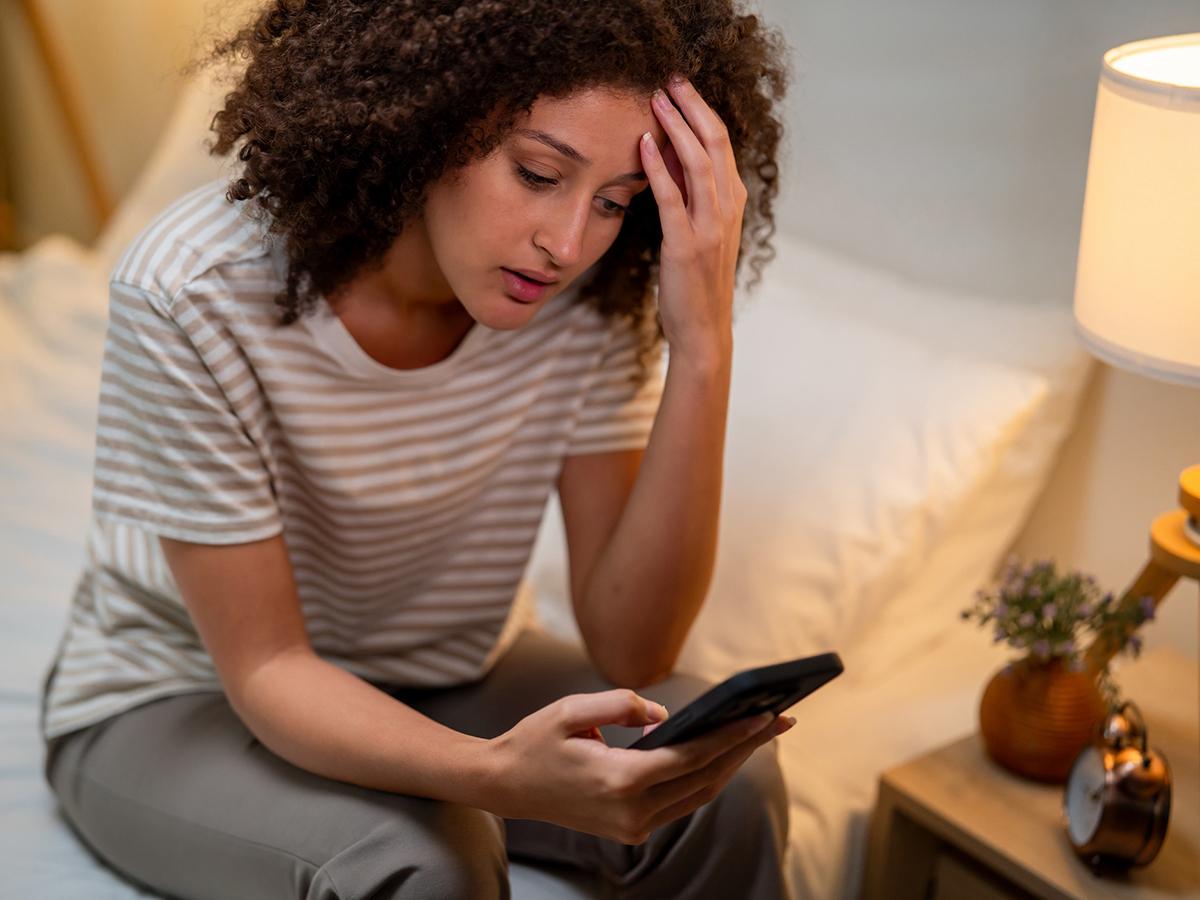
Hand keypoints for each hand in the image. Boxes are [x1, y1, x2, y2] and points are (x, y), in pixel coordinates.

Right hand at [486, 689, 793, 844]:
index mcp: (619, 780)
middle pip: (706, 777)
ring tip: (761, 733)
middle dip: (746, 748)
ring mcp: (632, 826)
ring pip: (698, 794)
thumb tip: (666, 714)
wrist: (505, 786)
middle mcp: (632, 810)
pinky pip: (681, 802)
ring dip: (732, 764)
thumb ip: (623, 704)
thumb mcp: (572, 710)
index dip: (733, 736)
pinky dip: (706, 776)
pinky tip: (723, 752)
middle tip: (781, 720)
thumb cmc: (535, 741)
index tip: (765, 716)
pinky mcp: (631, 829)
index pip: (692, 757)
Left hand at [640, 75, 746, 365]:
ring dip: (677, 126)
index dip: (702, 111)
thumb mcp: (700, 231)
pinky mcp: (686, 245)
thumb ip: (690, 194)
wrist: (702, 328)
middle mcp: (728, 208)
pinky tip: (644, 144)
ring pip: (699, 162)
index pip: (721, 144)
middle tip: (670, 78)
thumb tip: (671, 154)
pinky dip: (659, 167)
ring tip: (656, 99)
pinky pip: (673, 198)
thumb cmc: (696, 282)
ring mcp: (710, 227)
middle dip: (692, 106)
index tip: (680, 88)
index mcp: (733, 202)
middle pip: (716, 142)